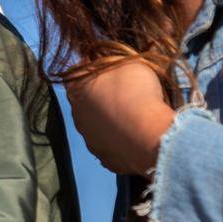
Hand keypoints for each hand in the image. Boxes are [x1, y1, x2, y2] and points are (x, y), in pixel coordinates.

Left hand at [64, 57, 175, 176]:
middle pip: (88, 103)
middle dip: (104, 99)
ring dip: (113, 123)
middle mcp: (77, 115)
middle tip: (128, 97)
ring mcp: (89, 139)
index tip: (113, 72)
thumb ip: (112, 63)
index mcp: (76, 89)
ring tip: (136, 119)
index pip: (78, 75)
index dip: (95, 71)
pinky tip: (138, 138)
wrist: (147, 133)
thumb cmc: (135, 91)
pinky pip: (113, 147)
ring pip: (99, 127)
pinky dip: (123, 142)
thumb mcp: (126, 62)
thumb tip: (107, 64)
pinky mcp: (105, 159)